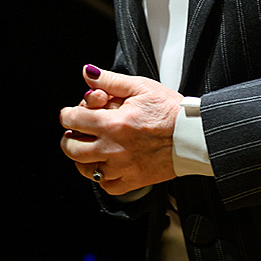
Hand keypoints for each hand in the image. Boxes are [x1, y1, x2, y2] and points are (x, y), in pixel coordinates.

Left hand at [59, 65, 182, 194]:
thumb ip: (110, 80)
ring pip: (86, 169)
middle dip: (69, 137)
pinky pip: (107, 186)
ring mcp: (122, 168)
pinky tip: (106, 165)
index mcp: (112, 123)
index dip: (67, 114)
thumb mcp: (140, 86)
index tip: (71, 114)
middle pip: (72, 148)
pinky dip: (102, 177)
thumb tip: (88, 73)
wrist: (193, 134)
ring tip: (89, 148)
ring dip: (82, 158)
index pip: (72, 119)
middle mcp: (113, 148)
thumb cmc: (170, 110)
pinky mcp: (133, 181)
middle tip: (76, 132)